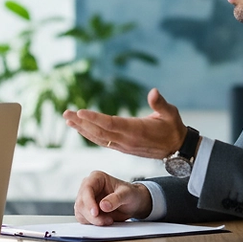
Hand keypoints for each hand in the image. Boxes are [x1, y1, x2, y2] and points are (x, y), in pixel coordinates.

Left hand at [63, 88, 185, 160]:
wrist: (177, 150)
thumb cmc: (173, 128)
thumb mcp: (171, 114)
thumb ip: (160, 103)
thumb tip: (153, 91)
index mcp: (136, 130)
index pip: (110, 124)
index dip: (94, 118)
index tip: (80, 112)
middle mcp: (126, 140)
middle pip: (99, 131)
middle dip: (81, 122)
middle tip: (66, 113)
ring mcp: (123, 145)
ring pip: (98, 138)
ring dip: (82, 128)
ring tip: (68, 119)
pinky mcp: (122, 147)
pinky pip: (102, 141)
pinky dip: (89, 134)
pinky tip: (81, 128)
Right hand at [74, 170, 152, 225]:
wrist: (133, 203)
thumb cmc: (131, 194)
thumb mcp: (127, 194)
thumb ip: (116, 199)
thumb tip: (103, 206)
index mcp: (97, 178)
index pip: (86, 189)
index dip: (89, 202)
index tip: (95, 213)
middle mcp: (89, 187)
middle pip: (81, 203)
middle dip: (92, 215)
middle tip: (107, 220)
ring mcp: (86, 199)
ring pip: (80, 212)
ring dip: (93, 220)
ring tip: (109, 220)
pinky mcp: (87, 210)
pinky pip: (83, 219)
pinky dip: (93, 223)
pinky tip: (105, 221)